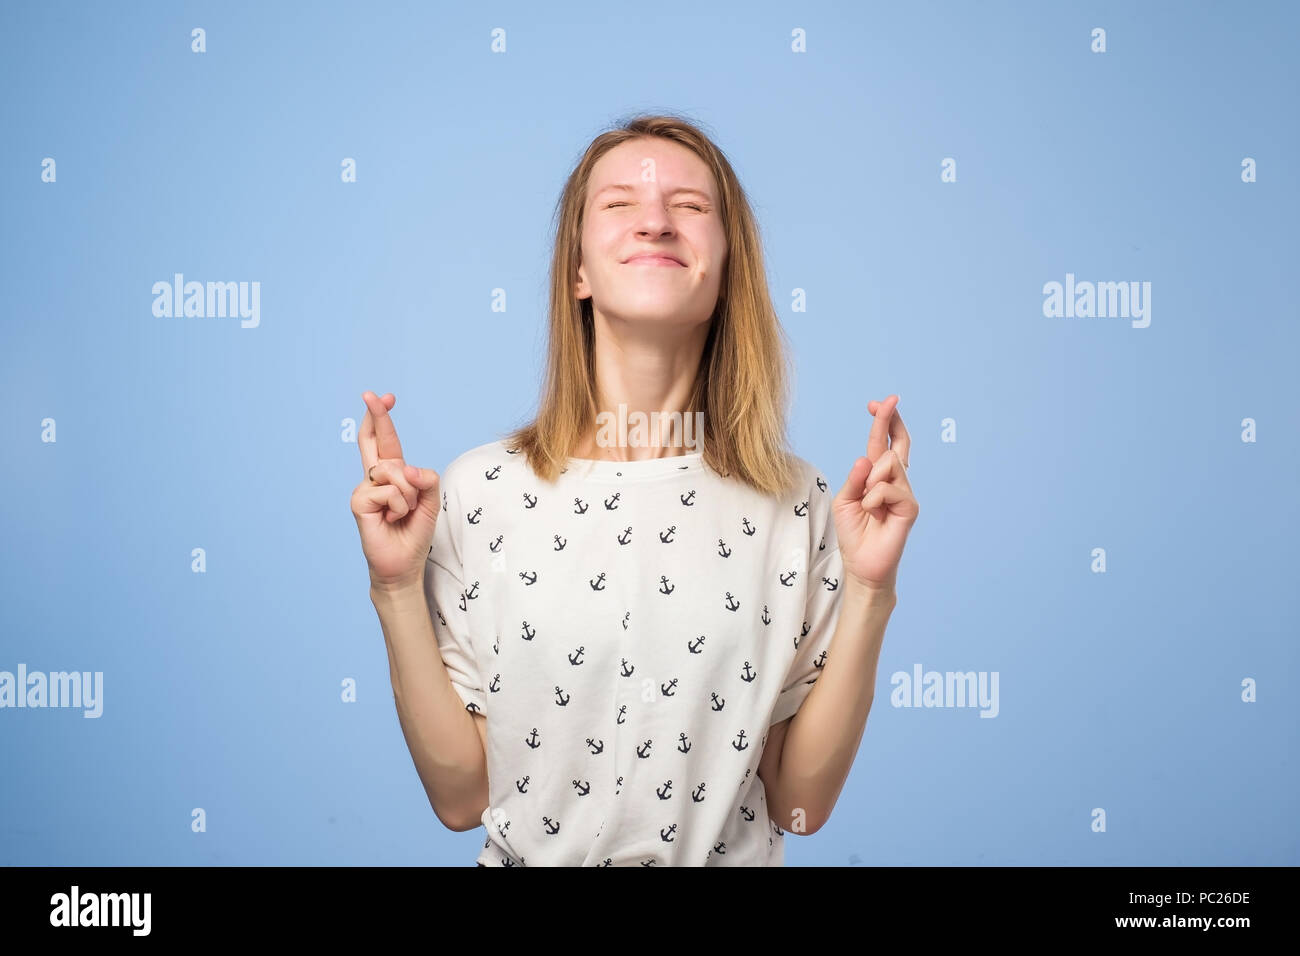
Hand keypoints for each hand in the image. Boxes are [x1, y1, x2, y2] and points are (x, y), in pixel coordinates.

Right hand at [349, 390, 441, 590]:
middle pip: (372, 440)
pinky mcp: (358, 501)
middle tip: (372, 394)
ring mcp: (364, 488)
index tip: (386, 397)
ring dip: (409, 494)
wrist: (402, 563)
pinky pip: (388, 490)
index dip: (383, 419)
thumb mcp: (431, 502)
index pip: (385, 442)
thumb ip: (426, 479)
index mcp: (392, 475)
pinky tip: (391, 519)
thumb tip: (407, 468)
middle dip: (376, 416)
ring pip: (394, 470)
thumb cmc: (414, 532)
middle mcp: (375, 478)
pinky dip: (399, 505)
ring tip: (403, 513)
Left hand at [830, 394, 919, 596]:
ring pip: (888, 464)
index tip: (876, 403)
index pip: (884, 443)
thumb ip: (855, 478)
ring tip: (866, 502)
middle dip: (888, 419)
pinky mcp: (910, 507)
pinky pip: (888, 488)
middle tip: (883, 401)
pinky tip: (873, 513)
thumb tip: (866, 458)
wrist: (862, 564)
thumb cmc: (854, 532)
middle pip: (897, 443)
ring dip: (869, 479)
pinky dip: (873, 499)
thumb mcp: (845, 501)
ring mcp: (904, 493)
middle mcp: (895, 481)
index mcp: (877, 476)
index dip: (883, 422)